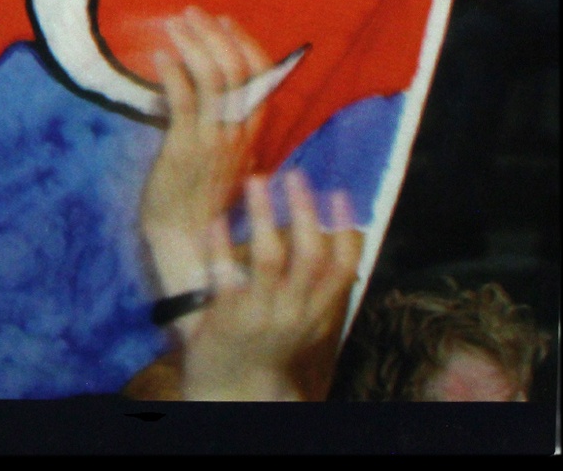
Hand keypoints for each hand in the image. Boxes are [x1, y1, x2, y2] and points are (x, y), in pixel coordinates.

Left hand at [141, 8, 271, 316]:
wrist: (189, 241)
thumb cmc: (200, 193)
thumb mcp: (222, 152)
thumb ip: (219, 117)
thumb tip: (197, 78)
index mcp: (253, 130)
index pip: (262, 75)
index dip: (244, 42)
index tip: (224, 20)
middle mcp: (240, 132)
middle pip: (238, 68)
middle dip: (213, 34)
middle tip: (190, 12)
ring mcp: (215, 140)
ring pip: (215, 79)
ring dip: (193, 45)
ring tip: (173, 24)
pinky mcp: (186, 150)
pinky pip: (185, 103)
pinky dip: (174, 74)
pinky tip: (160, 56)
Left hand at [180, 170, 360, 400]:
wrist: (233, 388)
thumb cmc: (267, 339)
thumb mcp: (301, 315)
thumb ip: (314, 282)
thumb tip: (329, 233)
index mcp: (316, 310)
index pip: (345, 268)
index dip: (345, 229)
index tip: (339, 193)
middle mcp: (295, 311)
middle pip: (310, 257)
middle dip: (305, 212)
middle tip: (295, 175)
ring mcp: (262, 313)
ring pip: (269, 259)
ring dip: (264, 216)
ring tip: (255, 181)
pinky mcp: (227, 316)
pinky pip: (226, 275)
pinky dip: (221, 245)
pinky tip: (216, 220)